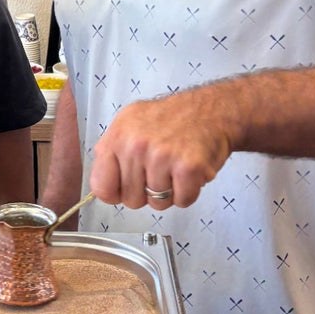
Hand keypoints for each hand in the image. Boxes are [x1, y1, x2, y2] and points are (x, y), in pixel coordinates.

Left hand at [89, 87, 234, 209]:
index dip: (115, 193)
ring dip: (170, 192)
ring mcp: (162, 157)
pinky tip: (189, 171)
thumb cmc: (173, 118)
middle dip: (146, 192)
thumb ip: (111, 152)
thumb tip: (101, 186)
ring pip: (157, 203)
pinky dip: (189, 192)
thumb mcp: (130, 123)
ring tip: (176, 167)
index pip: (101, 186)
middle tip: (160, 170)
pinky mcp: (188, 168)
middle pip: (131, 200)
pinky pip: (181, 201)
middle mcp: (136, 146)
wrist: (212, 110)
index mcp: (118, 136)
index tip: (125, 188)